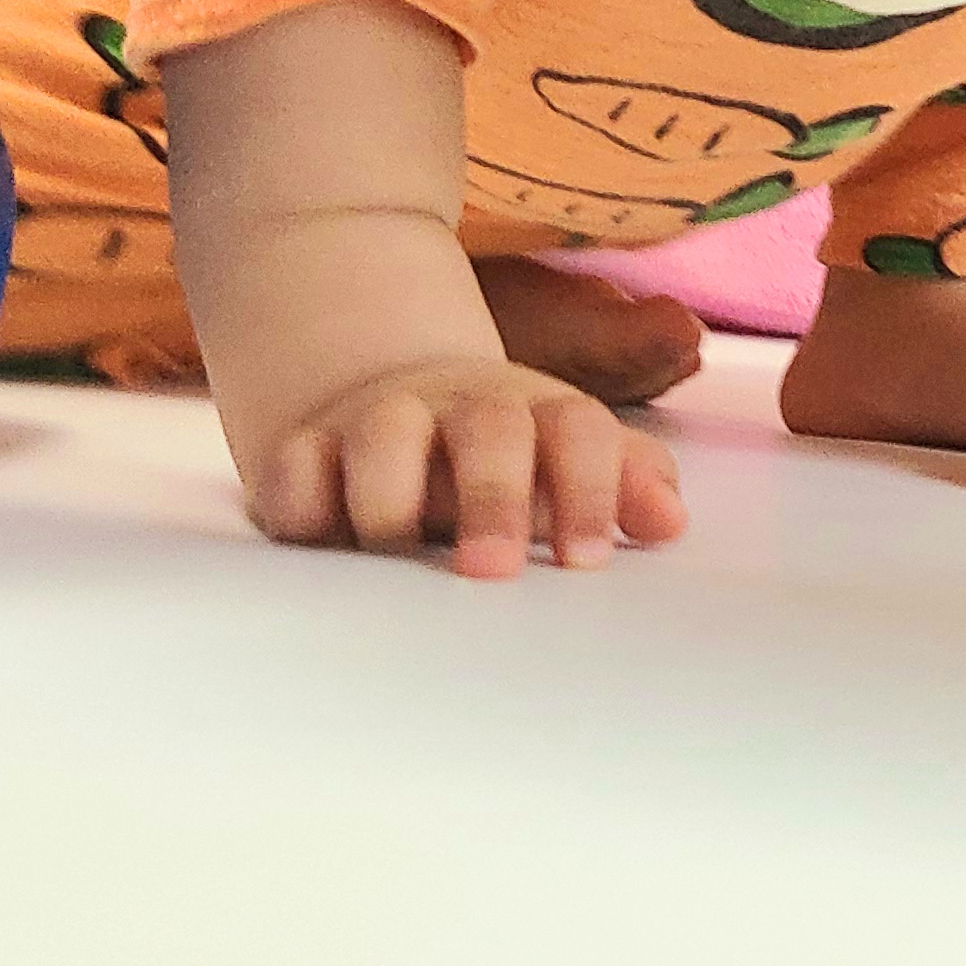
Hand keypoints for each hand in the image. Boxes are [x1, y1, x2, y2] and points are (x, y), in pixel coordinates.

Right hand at [244, 353, 686, 579]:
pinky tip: (317, 545)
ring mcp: (379, 423)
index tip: (585, 560)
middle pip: (490, 425)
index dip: (589, 487)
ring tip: (398, 559)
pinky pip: (296, 468)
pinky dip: (301, 502)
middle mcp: (459, 410)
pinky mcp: (306, 451)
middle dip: (494, 494)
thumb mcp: (568, 458)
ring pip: (384, 436)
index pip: (578, 430)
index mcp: (536, 415)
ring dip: (393, 501)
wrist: (390, 394)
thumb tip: (670, 522)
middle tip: (492, 571)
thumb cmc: (503, 456)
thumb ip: (626, 484)